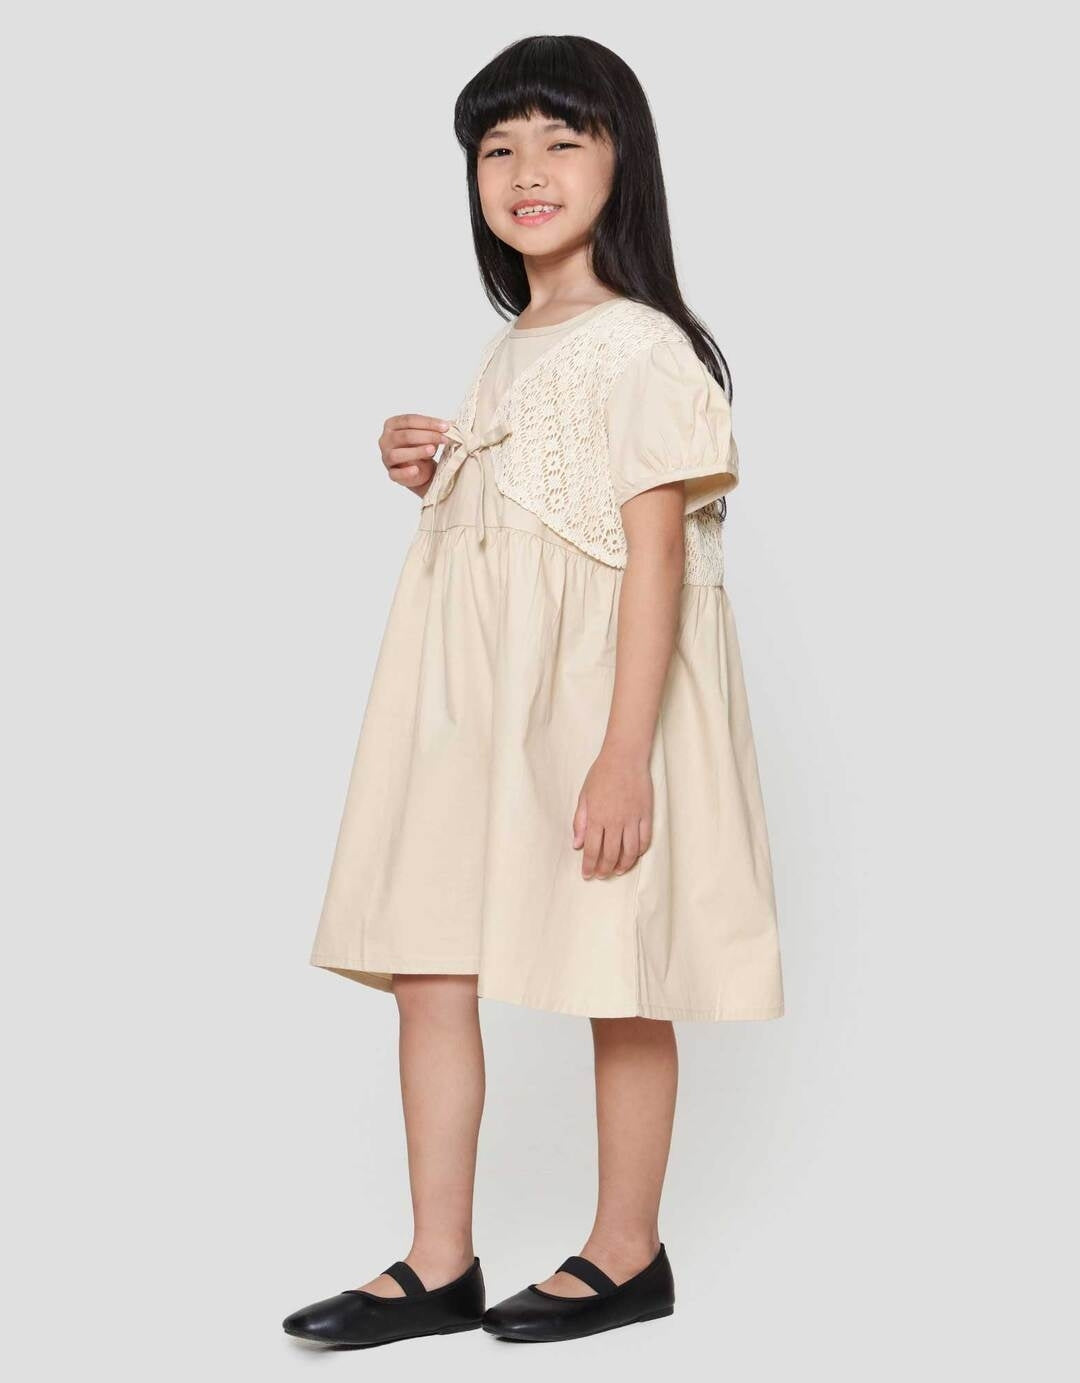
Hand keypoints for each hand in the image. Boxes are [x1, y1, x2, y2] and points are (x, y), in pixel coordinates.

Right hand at [380, 413, 452, 497]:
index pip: (409, 420)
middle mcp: (385, 440)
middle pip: (405, 435)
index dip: (428, 423)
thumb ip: (434, 429)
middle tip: (444, 438)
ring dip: (416, 451)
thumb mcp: (428, 435)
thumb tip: (449, 425)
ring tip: (432, 450)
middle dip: (427, 436)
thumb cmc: (421, 447)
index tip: (445, 426)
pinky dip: (406, 472)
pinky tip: (416, 470)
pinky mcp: (392, 474)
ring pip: (397, 454)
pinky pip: (395, 474)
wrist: (420, 470)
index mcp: (392, 425)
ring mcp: (386, 457)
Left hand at [571, 747, 652, 879]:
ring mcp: (632, 819)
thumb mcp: (584, 796)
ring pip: (629, 852)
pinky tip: (633, 856)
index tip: (587, 874)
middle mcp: (615, 822)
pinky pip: (645, 840)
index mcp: (596, 817)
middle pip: (610, 855)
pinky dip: (639, 852)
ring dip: (623, 865)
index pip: (592, 850)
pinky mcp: (646, 815)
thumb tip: (577, 844)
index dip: (589, 865)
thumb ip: (580, 822)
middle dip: (604, 869)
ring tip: (617, 870)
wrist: (625, 758)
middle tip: (601, 875)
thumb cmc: (602, 774)